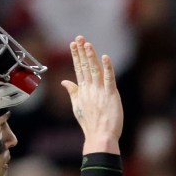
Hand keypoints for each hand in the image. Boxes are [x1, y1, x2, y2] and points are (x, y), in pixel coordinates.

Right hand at [62, 35, 122, 153]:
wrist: (99, 137)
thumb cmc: (90, 124)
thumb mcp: (78, 106)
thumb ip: (73, 92)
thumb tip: (64, 81)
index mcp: (83, 91)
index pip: (78, 69)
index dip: (76, 56)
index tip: (73, 44)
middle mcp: (90, 89)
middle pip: (85, 67)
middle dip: (82, 52)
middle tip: (79, 38)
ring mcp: (100, 92)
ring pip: (95, 70)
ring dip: (91, 56)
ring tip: (87, 44)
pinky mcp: (111, 95)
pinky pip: (109, 79)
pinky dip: (107, 68)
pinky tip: (105, 57)